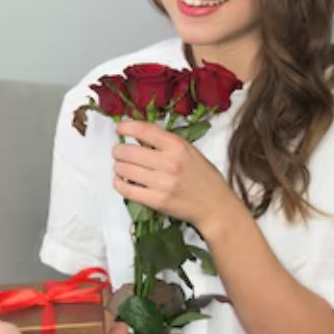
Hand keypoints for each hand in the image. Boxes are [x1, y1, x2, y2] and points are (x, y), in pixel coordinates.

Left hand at [113, 120, 241, 233]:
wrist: (215, 206)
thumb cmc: (203, 177)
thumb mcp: (189, 151)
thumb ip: (165, 143)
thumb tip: (137, 136)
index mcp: (177, 146)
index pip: (144, 130)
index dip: (126, 127)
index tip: (120, 127)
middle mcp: (169, 163)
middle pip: (128, 151)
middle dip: (118, 150)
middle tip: (118, 152)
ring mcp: (162, 183)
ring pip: (124, 169)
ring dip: (118, 166)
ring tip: (122, 166)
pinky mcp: (157, 201)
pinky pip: (127, 189)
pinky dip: (119, 183)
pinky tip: (121, 180)